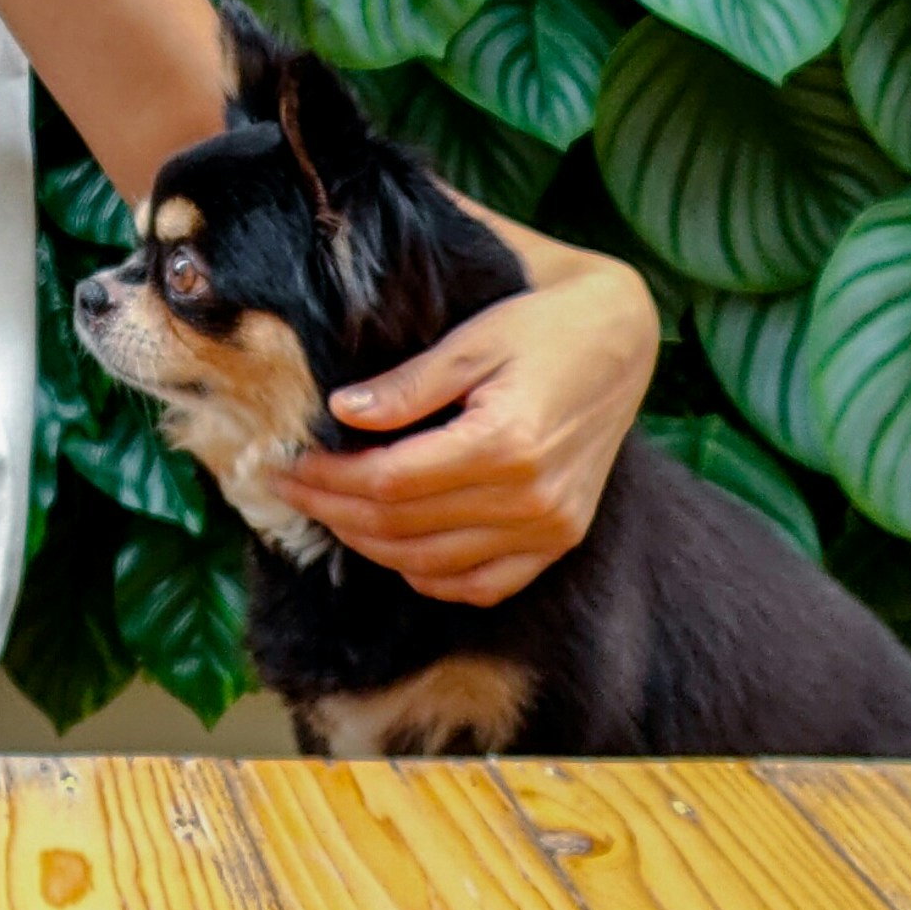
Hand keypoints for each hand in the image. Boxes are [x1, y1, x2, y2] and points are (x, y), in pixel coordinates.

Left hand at [274, 256, 660, 604]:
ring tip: (328, 513)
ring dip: (370, 547)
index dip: (329, 478)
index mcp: (507, 443)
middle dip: (333, 511)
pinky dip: (431, 577)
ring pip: (433, 565)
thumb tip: (341, 412)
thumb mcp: (473, 339)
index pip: (389, 481)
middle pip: (403, 528)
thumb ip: (408, 384)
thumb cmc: (544, 324)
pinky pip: (484, 585)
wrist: (623, 338)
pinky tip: (396, 550)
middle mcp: (532, 498)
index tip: (287, 463)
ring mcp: (551, 528)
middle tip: (288, 489)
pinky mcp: (561, 539)